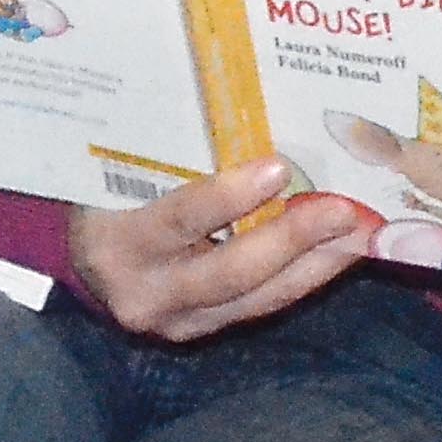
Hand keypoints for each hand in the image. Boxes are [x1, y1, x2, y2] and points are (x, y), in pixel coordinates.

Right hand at [71, 162, 373, 343]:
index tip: (277, 168)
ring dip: (316, 264)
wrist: (81, 253)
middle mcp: (144, 294)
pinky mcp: (201, 331)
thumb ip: (173, 155)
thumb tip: (251, 110)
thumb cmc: (106, 190)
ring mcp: (175, 322)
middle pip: (228, 273)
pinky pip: (261, 305)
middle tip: (345, 208)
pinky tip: (339, 251)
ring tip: (360, 232)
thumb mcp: (124, 168)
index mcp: (116, 244)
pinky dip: (303, 276)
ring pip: (257, 299)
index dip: (228, 198)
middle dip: (293, 240)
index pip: (177, 221)